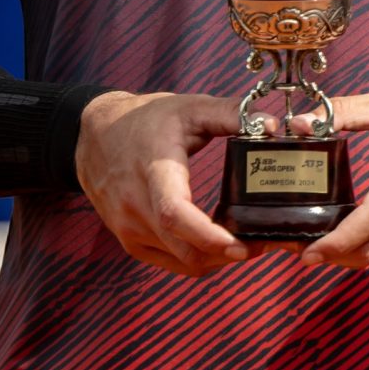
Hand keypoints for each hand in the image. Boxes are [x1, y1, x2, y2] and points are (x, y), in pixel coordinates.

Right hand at [75, 90, 251, 277]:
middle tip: (261, 243)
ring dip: (215, 259)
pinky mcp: (129, 241)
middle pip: (184, 248)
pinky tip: (216, 243)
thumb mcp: (189, 107)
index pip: (173, 213)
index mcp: (153, 170)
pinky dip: (197, 258)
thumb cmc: (146, 119)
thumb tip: (273, 125)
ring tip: (244, 241)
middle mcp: (136, 205)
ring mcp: (129, 228)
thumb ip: (231, 114)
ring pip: (180, 261)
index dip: (208, 235)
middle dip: (226, 254)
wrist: (95, 136)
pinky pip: (169, 262)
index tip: (240, 245)